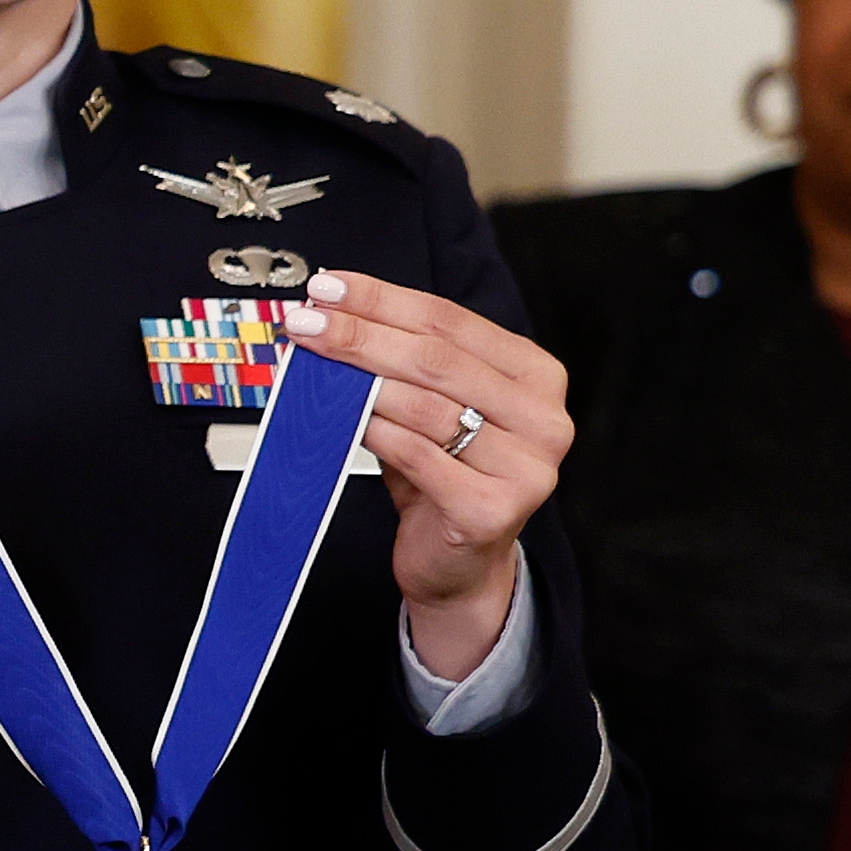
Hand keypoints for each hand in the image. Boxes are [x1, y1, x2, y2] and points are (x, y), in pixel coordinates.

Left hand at [284, 266, 566, 676]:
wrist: (457, 564)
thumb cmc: (440, 476)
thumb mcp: (429, 410)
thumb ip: (402, 366)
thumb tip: (331, 316)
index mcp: (536, 376)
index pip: (451, 322)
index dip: (384, 300)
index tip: (327, 286)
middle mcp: (545, 417)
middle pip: (437, 360)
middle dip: (362, 334)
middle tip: (304, 321)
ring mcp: (528, 466)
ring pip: (427, 406)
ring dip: (359, 380)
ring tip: (309, 364)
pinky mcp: (495, 509)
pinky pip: (419, 457)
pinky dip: (374, 432)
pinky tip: (340, 417)